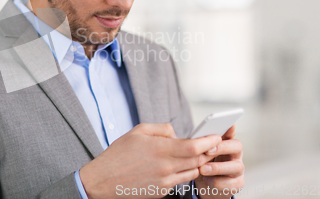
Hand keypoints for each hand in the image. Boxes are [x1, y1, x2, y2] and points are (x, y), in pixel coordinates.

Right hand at [79, 123, 221, 198]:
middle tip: (211, 145)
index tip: (216, 136)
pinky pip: (181, 181)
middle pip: (198, 160)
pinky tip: (180, 165)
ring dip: (198, 163)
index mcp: (160, 149)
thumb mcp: (138, 131)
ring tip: (196, 155)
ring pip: (193, 172)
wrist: (104, 180)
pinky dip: (185, 172)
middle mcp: (165, 167)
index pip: (194, 146)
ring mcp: (165, 181)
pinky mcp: (162, 191)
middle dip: (208, 152)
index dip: (209, 141)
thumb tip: (178, 134)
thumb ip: (162, 129)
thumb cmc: (119, 153)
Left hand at [194, 125, 244, 198]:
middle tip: (207, 150)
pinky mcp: (237, 184)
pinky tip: (207, 180)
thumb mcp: (199, 152)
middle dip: (222, 148)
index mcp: (226, 143)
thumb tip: (193, 137)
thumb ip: (200, 143)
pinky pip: (231, 184)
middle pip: (237, 146)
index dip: (230, 128)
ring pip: (236, 167)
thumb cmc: (203, 164)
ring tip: (202, 169)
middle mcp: (235, 154)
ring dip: (217, 168)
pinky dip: (217, 182)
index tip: (227, 124)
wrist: (205, 184)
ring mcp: (238, 169)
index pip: (230, 132)